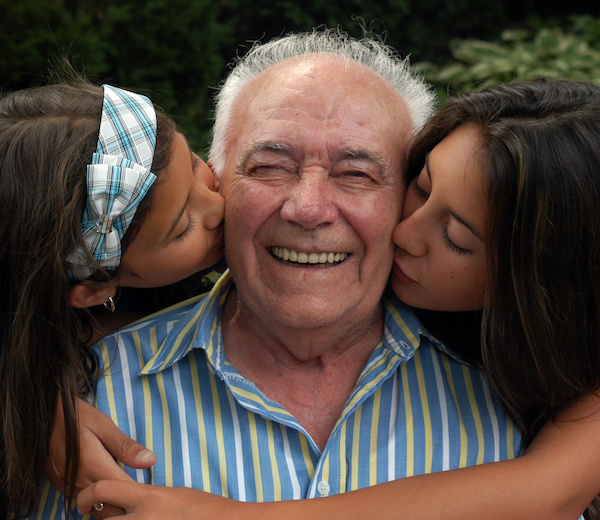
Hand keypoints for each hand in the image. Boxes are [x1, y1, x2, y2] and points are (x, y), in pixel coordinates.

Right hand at [46, 398, 156, 517]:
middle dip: (125, 502)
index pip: (122, 490)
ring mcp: (66, 485)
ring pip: (93, 508)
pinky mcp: (59, 485)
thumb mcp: (103, 424)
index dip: (138, 491)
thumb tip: (150, 460)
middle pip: (108, 505)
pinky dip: (95, 501)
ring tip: (123, 494)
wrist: (39, 415)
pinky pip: (80, 501)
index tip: (149, 488)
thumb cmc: (75, 416)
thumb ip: (125, 446)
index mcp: (93, 463)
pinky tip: (104, 491)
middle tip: (138, 493)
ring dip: (110, 503)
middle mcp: (78, 479)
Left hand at [77, 481, 240, 518]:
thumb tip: (128, 501)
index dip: (85, 495)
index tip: (81, 501)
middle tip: (104, 516)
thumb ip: (146, 497)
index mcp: (149, 497)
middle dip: (101, 518)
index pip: (104, 489)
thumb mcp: (173, 494)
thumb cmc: (205, 508)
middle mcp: (144, 519)